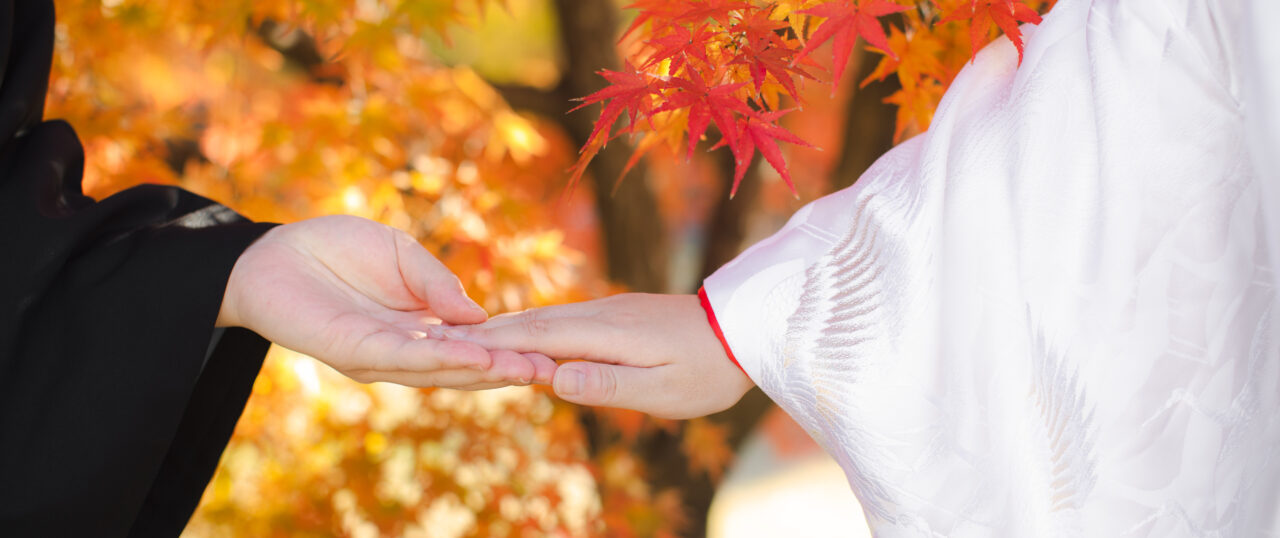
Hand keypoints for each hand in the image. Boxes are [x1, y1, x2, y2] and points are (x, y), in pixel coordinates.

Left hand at [216, 215, 554, 388]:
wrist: (273, 251)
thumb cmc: (336, 249)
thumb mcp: (403, 254)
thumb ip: (437, 283)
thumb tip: (479, 316)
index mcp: (420, 328)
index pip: (471, 345)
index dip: (508, 348)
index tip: (551, 350)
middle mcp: (403, 350)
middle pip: (462, 367)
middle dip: (506, 369)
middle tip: (552, 370)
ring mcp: (379, 356)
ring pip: (439, 370)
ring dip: (482, 370)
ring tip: (525, 368)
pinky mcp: (353, 351)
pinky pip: (404, 357)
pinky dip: (443, 357)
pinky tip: (475, 354)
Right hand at [443, 293, 753, 418]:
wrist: (747, 331)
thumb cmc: (706, 371)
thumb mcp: (660, 391)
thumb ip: (607, 385)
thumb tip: (554, 378)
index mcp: (606, 334)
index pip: (536, 337)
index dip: (491, 342)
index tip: (447, 343)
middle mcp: (601, 314)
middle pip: (533, 321)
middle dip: (487, 330)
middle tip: (436, 336)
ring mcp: (611, 310)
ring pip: (548, 317)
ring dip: (508, 327)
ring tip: (467, 336)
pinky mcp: (621, 313)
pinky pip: (566, 318)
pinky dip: (535, 327)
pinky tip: (524, 334)